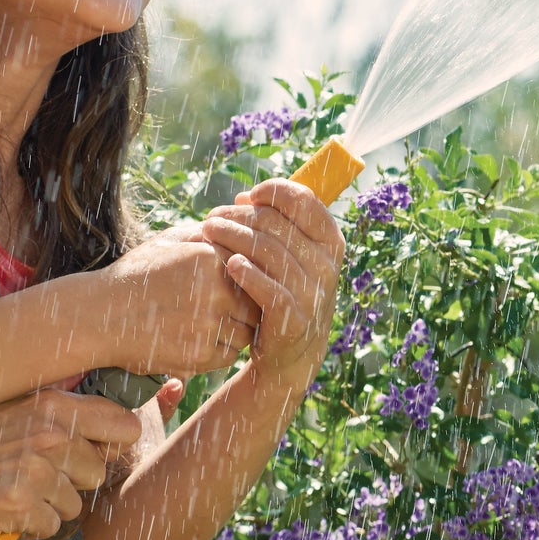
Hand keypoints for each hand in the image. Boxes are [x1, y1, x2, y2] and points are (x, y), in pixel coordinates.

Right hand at [0, 389, 141, 539]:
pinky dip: (27, 526)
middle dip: (71, 481)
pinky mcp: (18, 507)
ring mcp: (34, 471)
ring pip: (73, 505)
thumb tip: (114, 431)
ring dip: (46, 505)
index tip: (93, 451)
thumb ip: (57, 418)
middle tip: (28, 476)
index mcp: (49, 404)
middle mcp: (48, 433)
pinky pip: (49, 527)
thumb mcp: (9, 411)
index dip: (112, 444)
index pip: (123, 425)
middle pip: (98, 472)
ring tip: (6, 489)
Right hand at [96, 224, 260, 377]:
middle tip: (225, 309)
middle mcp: (214, 289)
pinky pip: (228, 355)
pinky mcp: (200, 354)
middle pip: (254, 302)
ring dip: (234, 330)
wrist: (100, 314)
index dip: (245, 279)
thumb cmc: (135, 275)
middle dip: (244, 307)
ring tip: (209, 324)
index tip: (230, 287)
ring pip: (245, 332)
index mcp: (209, 256)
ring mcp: (208, 324)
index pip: (252, 268)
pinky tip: (197, 339)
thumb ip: (204, 234)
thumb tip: (237, 229)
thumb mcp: (167, 242)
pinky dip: (219, 350)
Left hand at [201, 177, 344, 377]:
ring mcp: (312, 294)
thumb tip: (244, 197)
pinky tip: (229, 264)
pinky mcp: (293, 320)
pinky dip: (247, 273)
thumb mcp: (290, 253)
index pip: (304, 201)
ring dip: (233, 237)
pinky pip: (268, 289)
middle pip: (277, 224)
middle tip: (212, 218)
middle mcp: (326, 266)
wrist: (290, 348)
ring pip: (268, 252)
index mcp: (330, 241)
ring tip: (208, 232)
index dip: (273, 191)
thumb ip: (273, 223)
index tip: (247, 195)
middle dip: (239, 216)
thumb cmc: (284, 287)